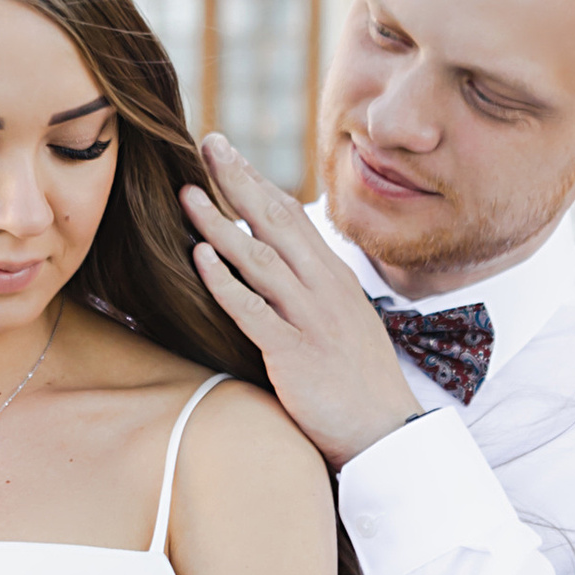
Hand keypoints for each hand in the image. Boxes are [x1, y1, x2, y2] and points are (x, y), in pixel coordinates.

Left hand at [181, 134, 422, 468]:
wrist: (387, 431)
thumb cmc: (359, 380)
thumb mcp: (344, 320)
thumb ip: (315, 288)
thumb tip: (284, 262)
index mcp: (332, 277)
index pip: (292, 216)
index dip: (257, 181)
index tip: (227, 151)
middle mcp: (322, 288)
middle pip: (275, 221)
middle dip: (238, 180)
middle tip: (207, 143)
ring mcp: (309, 318)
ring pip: (259, 258)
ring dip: (220, 223)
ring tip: (188, 192)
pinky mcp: (293, 353)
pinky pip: (253, 310)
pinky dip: (225, 282)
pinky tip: (199, 257)